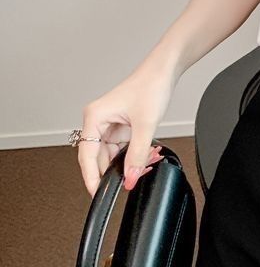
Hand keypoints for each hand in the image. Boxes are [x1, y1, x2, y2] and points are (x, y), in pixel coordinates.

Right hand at [77, 66, 176, 196]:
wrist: (164, 71)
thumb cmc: (151, 86)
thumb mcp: (145, 125)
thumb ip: (137, 154)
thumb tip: (129, 176)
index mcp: (94, 117)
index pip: (87, 156)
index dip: (92, 178)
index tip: (98, 194)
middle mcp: (98, 121)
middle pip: (100, 157)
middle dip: (118, 170)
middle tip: (133, 179)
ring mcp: (110, 124)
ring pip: (114, 154)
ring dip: (129, 162)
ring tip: (147, 163)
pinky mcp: (122, 125)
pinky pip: (123, 147)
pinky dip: (135, 154)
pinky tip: (148, 156)